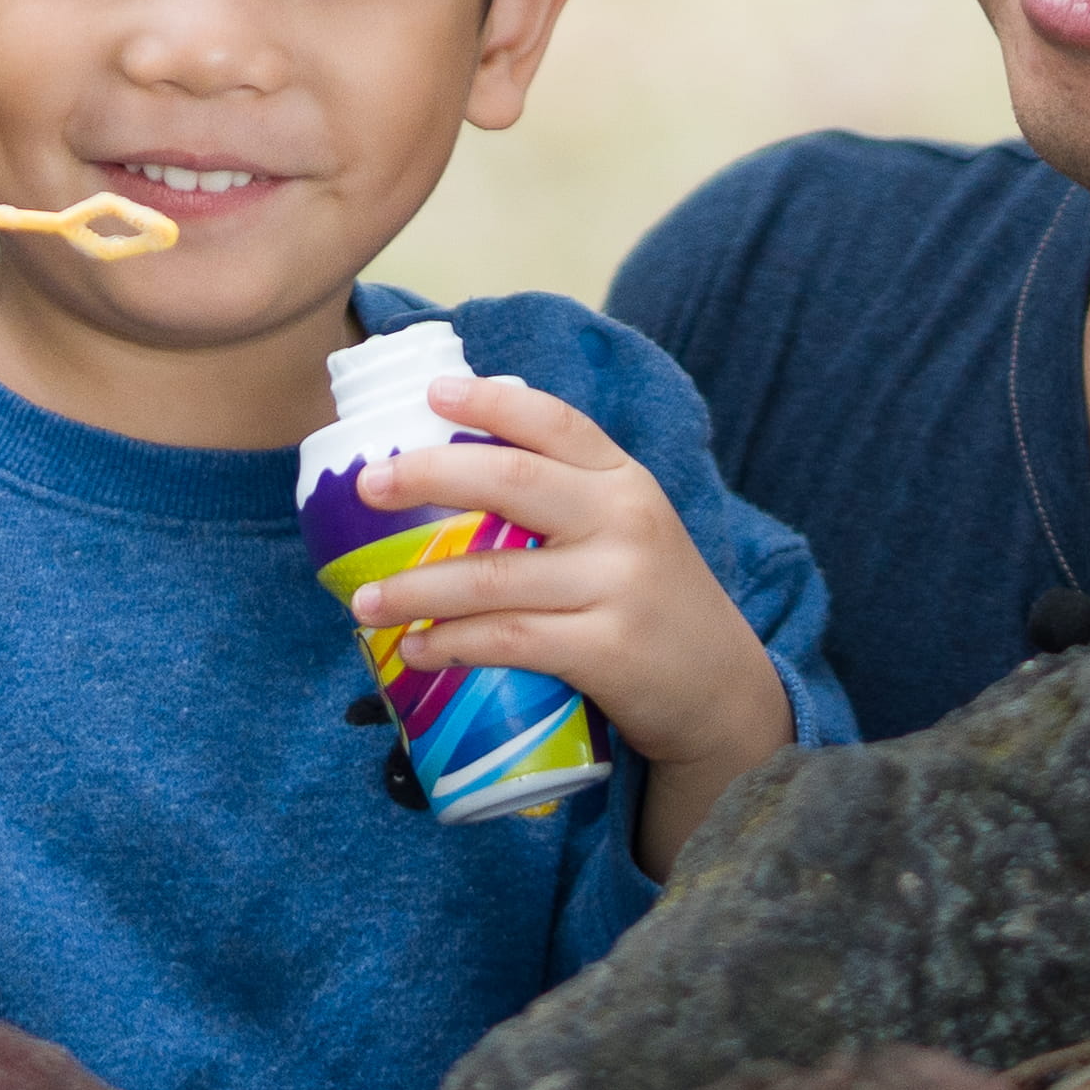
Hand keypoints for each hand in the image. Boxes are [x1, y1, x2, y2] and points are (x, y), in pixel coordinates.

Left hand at [354, 378, 796, 866]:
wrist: (724, 694)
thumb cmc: (656, 606)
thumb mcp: (633, 533)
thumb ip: (570, 502)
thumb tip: (456, 478)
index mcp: (626, 482)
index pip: (556, 423)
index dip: (491, 402)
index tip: (433, 395)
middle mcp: (625, 522)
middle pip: (512, 481)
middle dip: (428, 477)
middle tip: (365, 485)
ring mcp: (618, 586)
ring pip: (493, 575)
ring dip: (416, 588)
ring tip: (366, 601)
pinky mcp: (607, 651)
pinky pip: (509, 640)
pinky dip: (451, 646)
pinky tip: (417, 652)